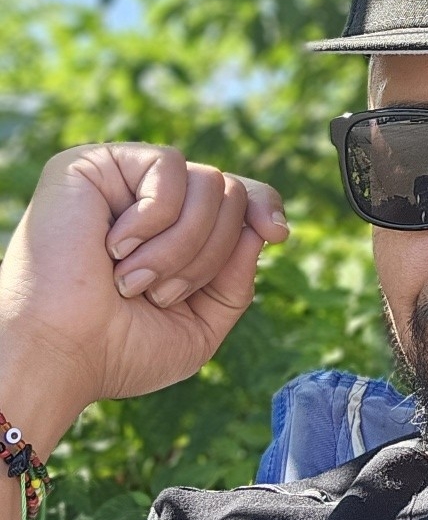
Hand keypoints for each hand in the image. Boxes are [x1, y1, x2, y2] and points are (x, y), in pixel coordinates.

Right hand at [0, 143, 289, 445]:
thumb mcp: (201, 324)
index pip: (237, 194)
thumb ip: (237, 278)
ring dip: (181, 248)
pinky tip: (113, 247)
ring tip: (132, 281)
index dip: (263, 205)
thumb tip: (262, 228)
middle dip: (210, 254)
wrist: (59, 356)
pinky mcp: (93, 164)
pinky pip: (169, 168)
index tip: (277, 233)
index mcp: (172, 232)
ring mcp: (121, 179)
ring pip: (210, 182)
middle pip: (231, 192)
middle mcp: (149, 201)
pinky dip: (153, 220)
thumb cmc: (118, 349)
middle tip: (159, 293)